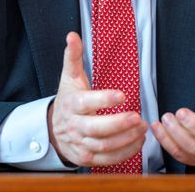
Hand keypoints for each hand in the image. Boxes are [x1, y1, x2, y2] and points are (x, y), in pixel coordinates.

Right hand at [48, 32, 147, 166]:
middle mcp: (74, 126)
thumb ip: (72, 57)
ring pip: (104, 146)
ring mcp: (79, 144)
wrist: (52, 129)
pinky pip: (107, 160)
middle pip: (96, 129)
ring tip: (142, 128)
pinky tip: (137, 142)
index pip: (86, 103)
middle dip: (119, 124)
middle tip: (138, 117)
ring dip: (126, 139)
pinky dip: (124, 153)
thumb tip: (72, 35)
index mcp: (71, 104)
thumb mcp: (68, 77)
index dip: (104, 99)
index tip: (122, 95)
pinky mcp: (86, 158)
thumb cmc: (67, 100)